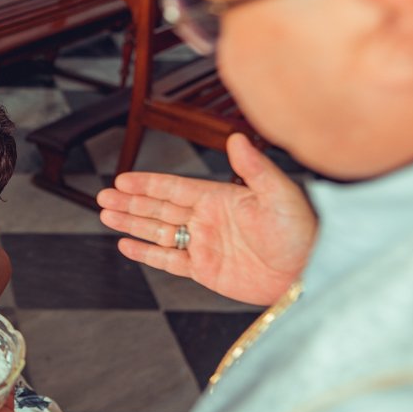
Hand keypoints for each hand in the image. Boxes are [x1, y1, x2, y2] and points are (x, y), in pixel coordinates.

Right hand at [97, 133, 315, 305]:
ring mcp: (204, 245)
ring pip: (158, 232)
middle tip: (103, 197)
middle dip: (130, 202)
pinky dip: (146, 253)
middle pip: (159, 208)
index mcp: (220, 198)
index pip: (174, 187)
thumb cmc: (302, 231)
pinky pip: (168, 261)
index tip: (122, 179)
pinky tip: (127, 245)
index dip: (147, 183)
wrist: (309, 272)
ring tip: (106, 216)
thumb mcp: (279, 195)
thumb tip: (236, 139)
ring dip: (131, 223)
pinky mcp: (206, 271)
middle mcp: (208, 219)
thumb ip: (254, 168)